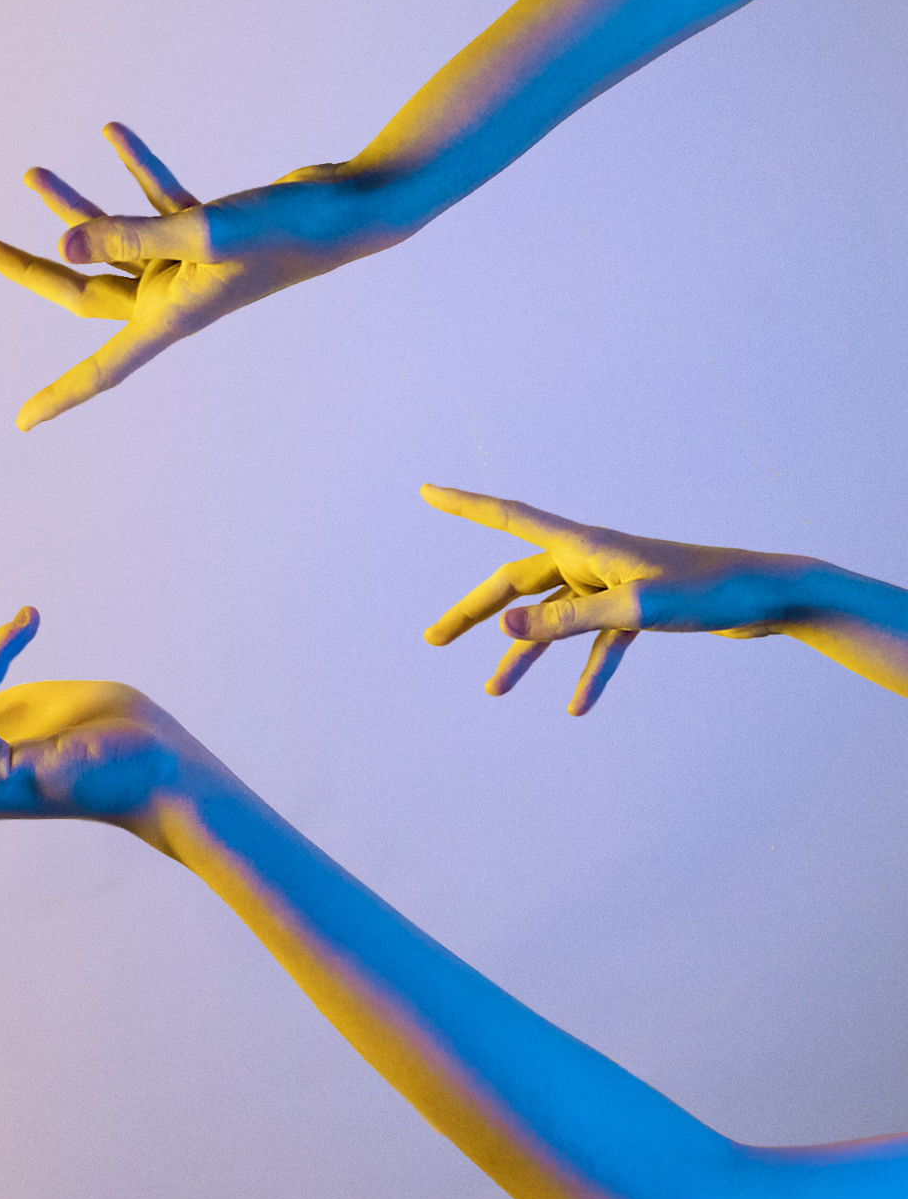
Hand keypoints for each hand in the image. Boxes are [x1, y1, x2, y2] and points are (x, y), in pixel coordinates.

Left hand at [0, 123, 408, 426]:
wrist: (358, 207)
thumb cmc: (289, 228)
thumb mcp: (204, 230)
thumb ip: (129, 233)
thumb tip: (61, 241)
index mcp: (172, 318)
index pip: (103, 370)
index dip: (60, 396)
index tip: (21, 423)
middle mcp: (175, 298)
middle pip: (85, 291)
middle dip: (33, 268)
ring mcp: (191, 264)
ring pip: (114, 240)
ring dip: (76, 206)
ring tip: (31, 173)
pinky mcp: (209, 230)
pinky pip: (157, 203)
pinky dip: (135, 172)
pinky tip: (113, 135)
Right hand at [420, 483, 826, 713]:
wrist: (772, 596)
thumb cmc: (708, 590)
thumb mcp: (634, 608)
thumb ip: (567, 618)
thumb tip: (506, 625)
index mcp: (584, 544)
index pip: (508, 517)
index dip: (464, 505)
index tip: (426, 491)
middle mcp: (590, 559)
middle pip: (517, 583)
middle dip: (474, 612)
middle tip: (434, 639)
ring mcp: (612, 584)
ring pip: (553, 620)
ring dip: (525, 654)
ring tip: (494, 690)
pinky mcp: (637, 609)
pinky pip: (598, 642)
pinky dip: (589, 671)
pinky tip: (580, 707)